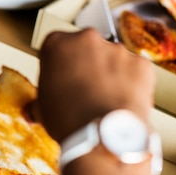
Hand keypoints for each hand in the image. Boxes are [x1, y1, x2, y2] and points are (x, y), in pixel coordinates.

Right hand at [37, 29, 155, 142]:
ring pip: (113, 58)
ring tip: (105, 99)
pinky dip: (132, 83)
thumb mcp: (42, 106)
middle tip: (84, 88)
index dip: (60, 64)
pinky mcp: (141, 63)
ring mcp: (117, 49)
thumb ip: (41, 98)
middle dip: (87, 63)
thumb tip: (35, 110)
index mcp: (57, 43)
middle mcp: (87, 39)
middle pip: (87, 47)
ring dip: (110, 73)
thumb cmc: (68, 119)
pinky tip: (122, 101)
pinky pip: (135, 70)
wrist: (101, 135)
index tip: (62, 76)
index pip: (57, 46)